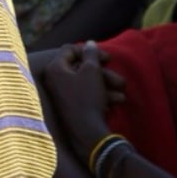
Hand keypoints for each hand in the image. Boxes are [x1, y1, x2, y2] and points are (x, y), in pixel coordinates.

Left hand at [41, 41, 115, 159]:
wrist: (87, 134)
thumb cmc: (88, 98)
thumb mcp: (92, 72)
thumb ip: (91, 55)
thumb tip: (89, 43)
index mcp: (54, 68)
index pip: (70, 50)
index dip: (90, 51)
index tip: (108, 58)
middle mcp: (54, 80)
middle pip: (81, 69)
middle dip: (104, 74)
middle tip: (120, 80)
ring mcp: (61, 95)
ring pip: (87, 84)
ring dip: (107, 87)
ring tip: (122, 97)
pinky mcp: (70, 108)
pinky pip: (86, 96)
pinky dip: (101, 98)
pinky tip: (115, 104)